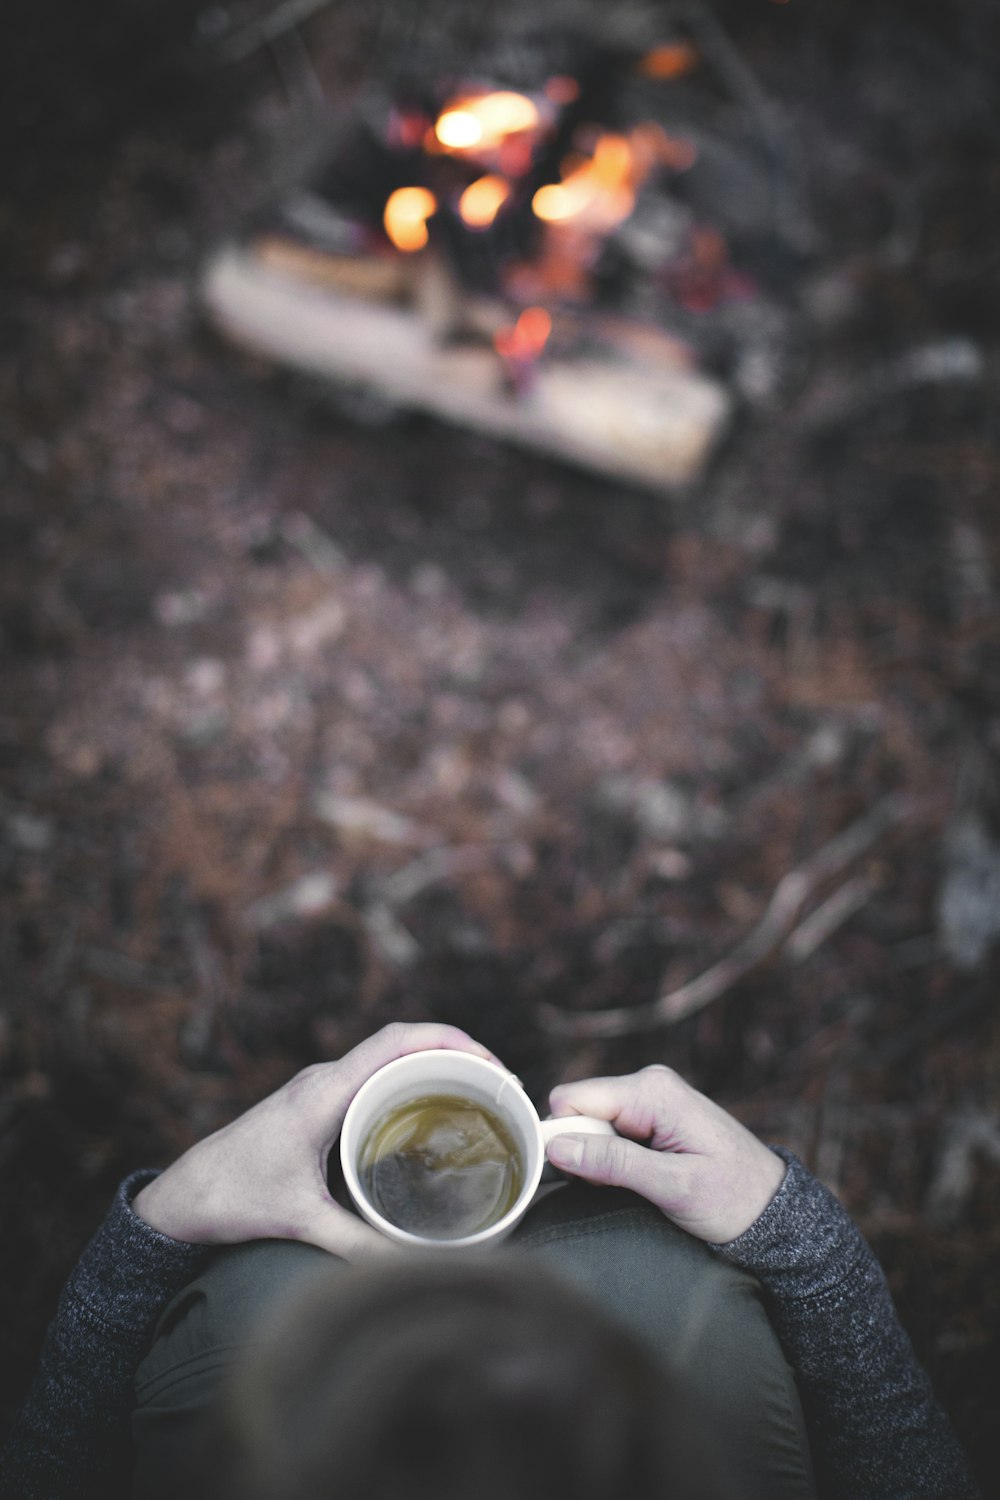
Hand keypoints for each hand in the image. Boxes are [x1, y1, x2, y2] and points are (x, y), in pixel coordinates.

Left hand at [133, 1023, 497, 1260]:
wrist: (182, 1195)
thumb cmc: (233, 1198)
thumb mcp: (300, 1221)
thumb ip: (356, 1246)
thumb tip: (416, 1268)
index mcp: (323, 1091)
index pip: (394, 1040)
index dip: (448, 1038)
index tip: (491, 1060)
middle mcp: (324, 1079)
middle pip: (402, 1042)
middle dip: (457, 1051)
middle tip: (503, 1084)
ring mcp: (320, 1087)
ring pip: (388, 1057)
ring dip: (434, 1062)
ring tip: (481, 1093)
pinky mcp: (317, 1101)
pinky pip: (373, 1074)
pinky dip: (410, 1079)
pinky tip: (433, 1108)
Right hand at [545, 1065, 785, 1243]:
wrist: (772, 1209)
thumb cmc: (732, 1199)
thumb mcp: (672, 1186)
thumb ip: (613, 1163)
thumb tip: (557, 1146)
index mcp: (652, 1091)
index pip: (573, 1099)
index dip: (564, 1137)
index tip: (582, 1176)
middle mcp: (648, 1085)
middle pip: (580, 1109)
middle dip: (584, 1149)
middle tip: (619, 1186)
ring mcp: (651, 1099)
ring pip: (592, 1122)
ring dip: (599, 1156)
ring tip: (637, 1184)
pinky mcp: (653, 1117)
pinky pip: (610, 1129)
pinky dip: (612, 1156)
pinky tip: (639, 1178)